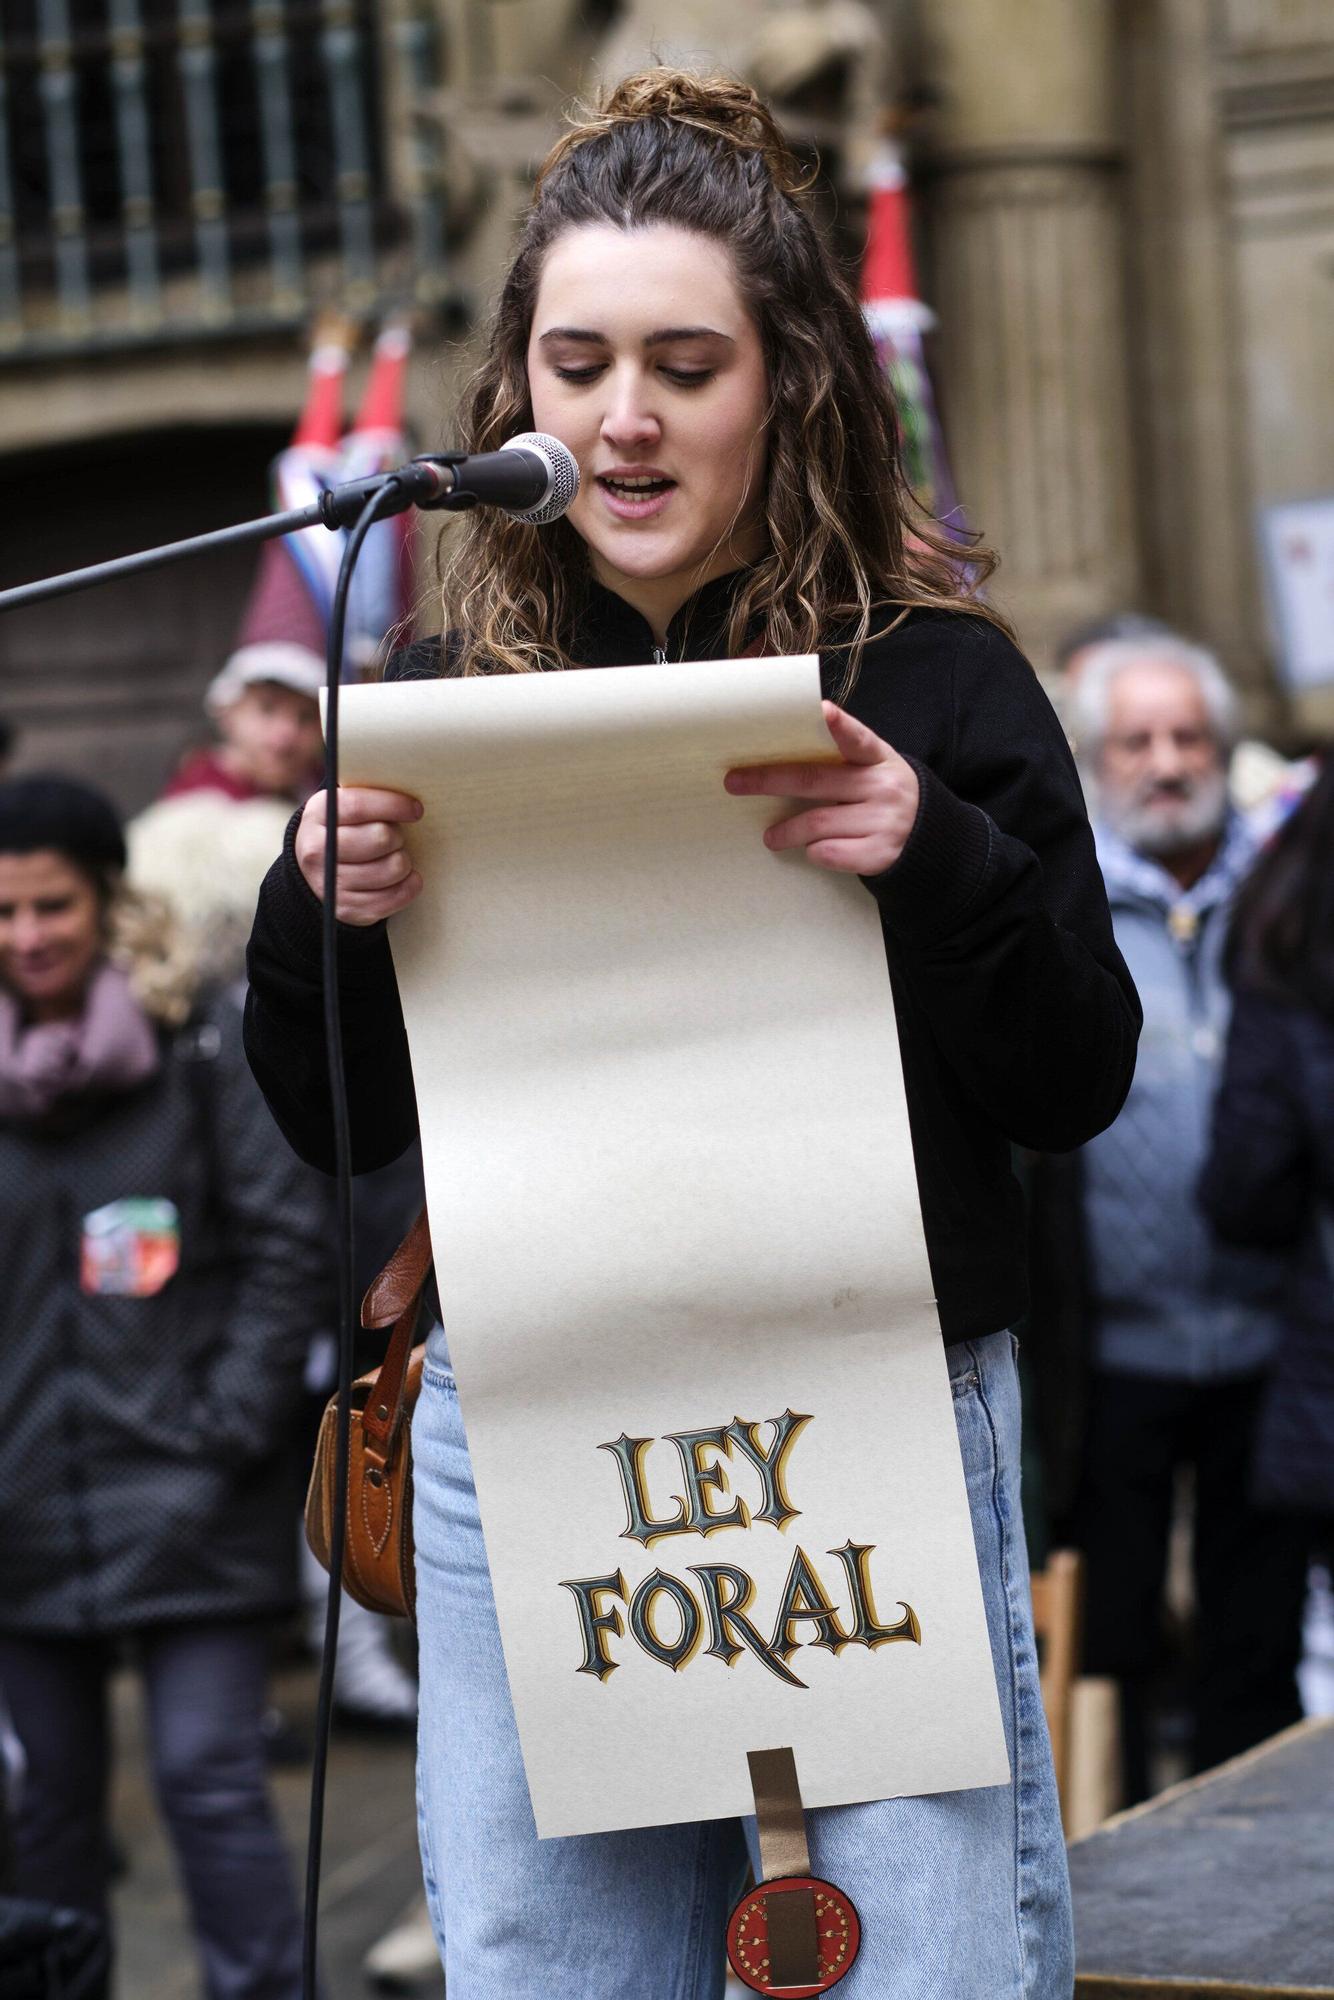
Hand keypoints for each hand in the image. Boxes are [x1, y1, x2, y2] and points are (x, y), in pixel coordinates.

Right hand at [295, 787, 424, 925]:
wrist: (316, 872)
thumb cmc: (345, 830)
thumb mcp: (344, 806)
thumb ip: (368, 796)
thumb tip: (410, 782)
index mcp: (318, 814)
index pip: (359, 805)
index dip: (392, 805)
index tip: (416, 809)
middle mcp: (317, 850)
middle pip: (380, 838)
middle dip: (398, 835)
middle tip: (397, 836)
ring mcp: (330, 883)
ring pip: (392, 868)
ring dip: (403, 861)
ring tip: (395, 856)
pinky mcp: (347, 909)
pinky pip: (394, 897)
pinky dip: (408, 886)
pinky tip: (405, 878)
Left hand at [723, 701, 919, 874]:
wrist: (929, 843)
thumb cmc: (883, 801)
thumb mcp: (874, 772)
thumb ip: (841, 762)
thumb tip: (777, 758)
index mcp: (880, 758)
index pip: (857, 738)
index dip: (839, 726)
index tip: (821, 711)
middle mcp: (884, 786)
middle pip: (815, 780)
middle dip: (769, 779)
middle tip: (735, 782)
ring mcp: (885, 821)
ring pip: (817, 823)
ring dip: (786, 831)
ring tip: (770, 836)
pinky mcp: (880, 854)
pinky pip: (829, 852)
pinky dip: (813, 852)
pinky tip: (811, 850)